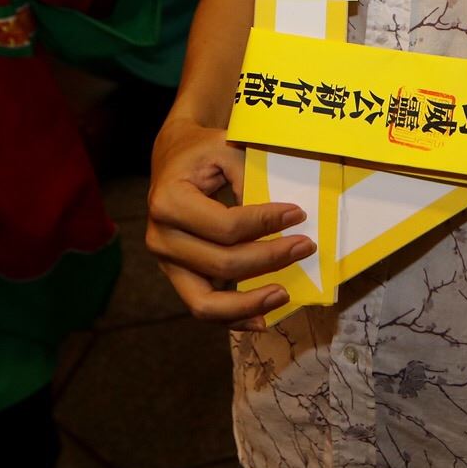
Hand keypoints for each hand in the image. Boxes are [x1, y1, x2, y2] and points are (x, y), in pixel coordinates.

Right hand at [146, 115, 312, 330]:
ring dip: (249, 303)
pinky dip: (234, 318)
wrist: (173, 159)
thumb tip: (282, 219)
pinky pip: (205, 308)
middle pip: (222, 264)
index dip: (266, 224)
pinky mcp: (178, 276)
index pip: (226, 226)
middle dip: (269, 259)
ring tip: (284, 295)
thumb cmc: (203, 152)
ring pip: (205, 303)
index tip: (298, 213)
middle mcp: (161, 238)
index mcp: (168, 202)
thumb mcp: (227, 149)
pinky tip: (262, 318)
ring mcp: (167, 263)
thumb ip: (250, 178)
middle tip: (305, 246)